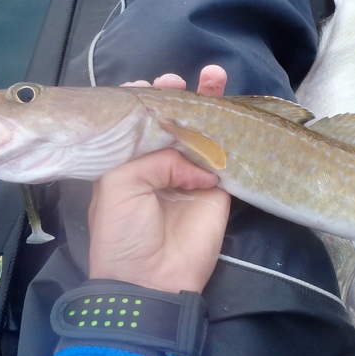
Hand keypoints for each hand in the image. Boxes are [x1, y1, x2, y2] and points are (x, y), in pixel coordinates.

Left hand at [87, 66, 230, 293]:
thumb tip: (195, 163)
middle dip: (180, 96)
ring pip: (204, 134)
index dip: (146, 101)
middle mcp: (160, 165)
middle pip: (175, 122)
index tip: (149, 84)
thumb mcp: (120, 184)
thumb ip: (156, 157)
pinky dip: (233, 135)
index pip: (140, 124)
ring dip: (210, 104)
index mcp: (128, 162)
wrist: (151, 279)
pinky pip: (228, 158)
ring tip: (215, 75)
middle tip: (181, 78)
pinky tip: (234, 112)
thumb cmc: (123, 231)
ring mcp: (191, 176)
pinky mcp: (219, 191)